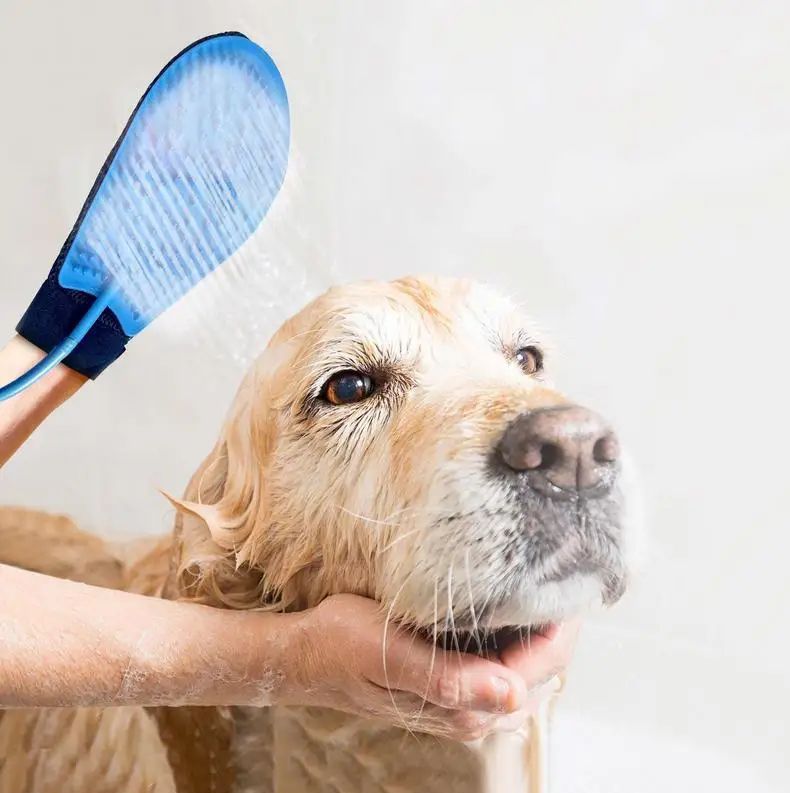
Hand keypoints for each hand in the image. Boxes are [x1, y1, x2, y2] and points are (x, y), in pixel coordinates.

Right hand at [274, 594, 578, 740]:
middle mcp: (470, 709)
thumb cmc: (342, 646)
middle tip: (565, 570)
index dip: (562, 626)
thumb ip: (450, 678)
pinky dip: (517, 634)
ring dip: (539, 629)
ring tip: (547, 582)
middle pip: (540, 668)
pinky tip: (514, 606)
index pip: (539, 667)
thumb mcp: (390, 654)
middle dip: (557, 625)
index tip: (574, 580)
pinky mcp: (450, 682)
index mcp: (462, 704)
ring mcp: (462, 697)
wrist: (307, 654)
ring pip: (524, 665)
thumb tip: (514, 696)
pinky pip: (502, 661)